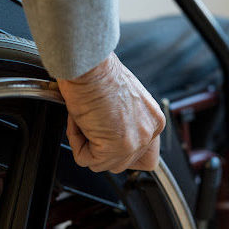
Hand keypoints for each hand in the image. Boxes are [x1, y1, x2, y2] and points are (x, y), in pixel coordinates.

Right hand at [57, 52, 164, 173]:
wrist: (89, 64)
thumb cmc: (99, 73)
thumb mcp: (122, 100)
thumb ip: (124, 122)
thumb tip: (110, 136)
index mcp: (153, 120)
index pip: (144, 156)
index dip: (118, 150)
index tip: (104, 138)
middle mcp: (149, 132)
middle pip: (122, 164)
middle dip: (101, 148)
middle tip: (91, 125)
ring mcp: (134, 141)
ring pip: (103, 164)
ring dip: (87, 144)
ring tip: (84, 120)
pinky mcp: (114, 147)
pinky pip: (86, 159)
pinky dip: (75, 142)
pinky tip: (78, 120)